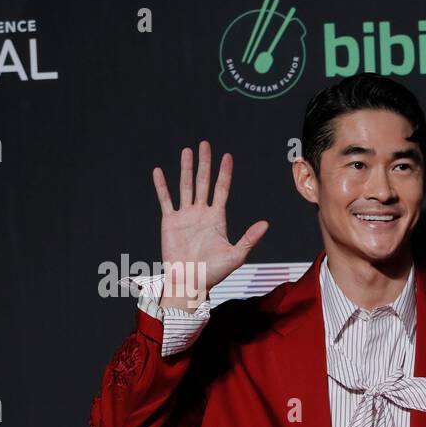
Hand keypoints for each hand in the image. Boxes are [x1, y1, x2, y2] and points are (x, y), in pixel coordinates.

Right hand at [153, 140, 268, 310]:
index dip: (225, 173)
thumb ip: (249, 238)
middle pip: (204, 182)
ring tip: (186, 151)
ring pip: (185, 186)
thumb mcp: (236, 255)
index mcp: (217, 218)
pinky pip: (165, 200)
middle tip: (205, 144)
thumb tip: (265, 224)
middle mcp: (202, 213)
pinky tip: (159, 171)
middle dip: (205, 163)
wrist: (191, 282)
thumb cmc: (214, 273)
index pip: (222, 190)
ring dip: (185, 169)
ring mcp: (185, 216)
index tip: (227, 156)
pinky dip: (161, 186)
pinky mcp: (170, 221)